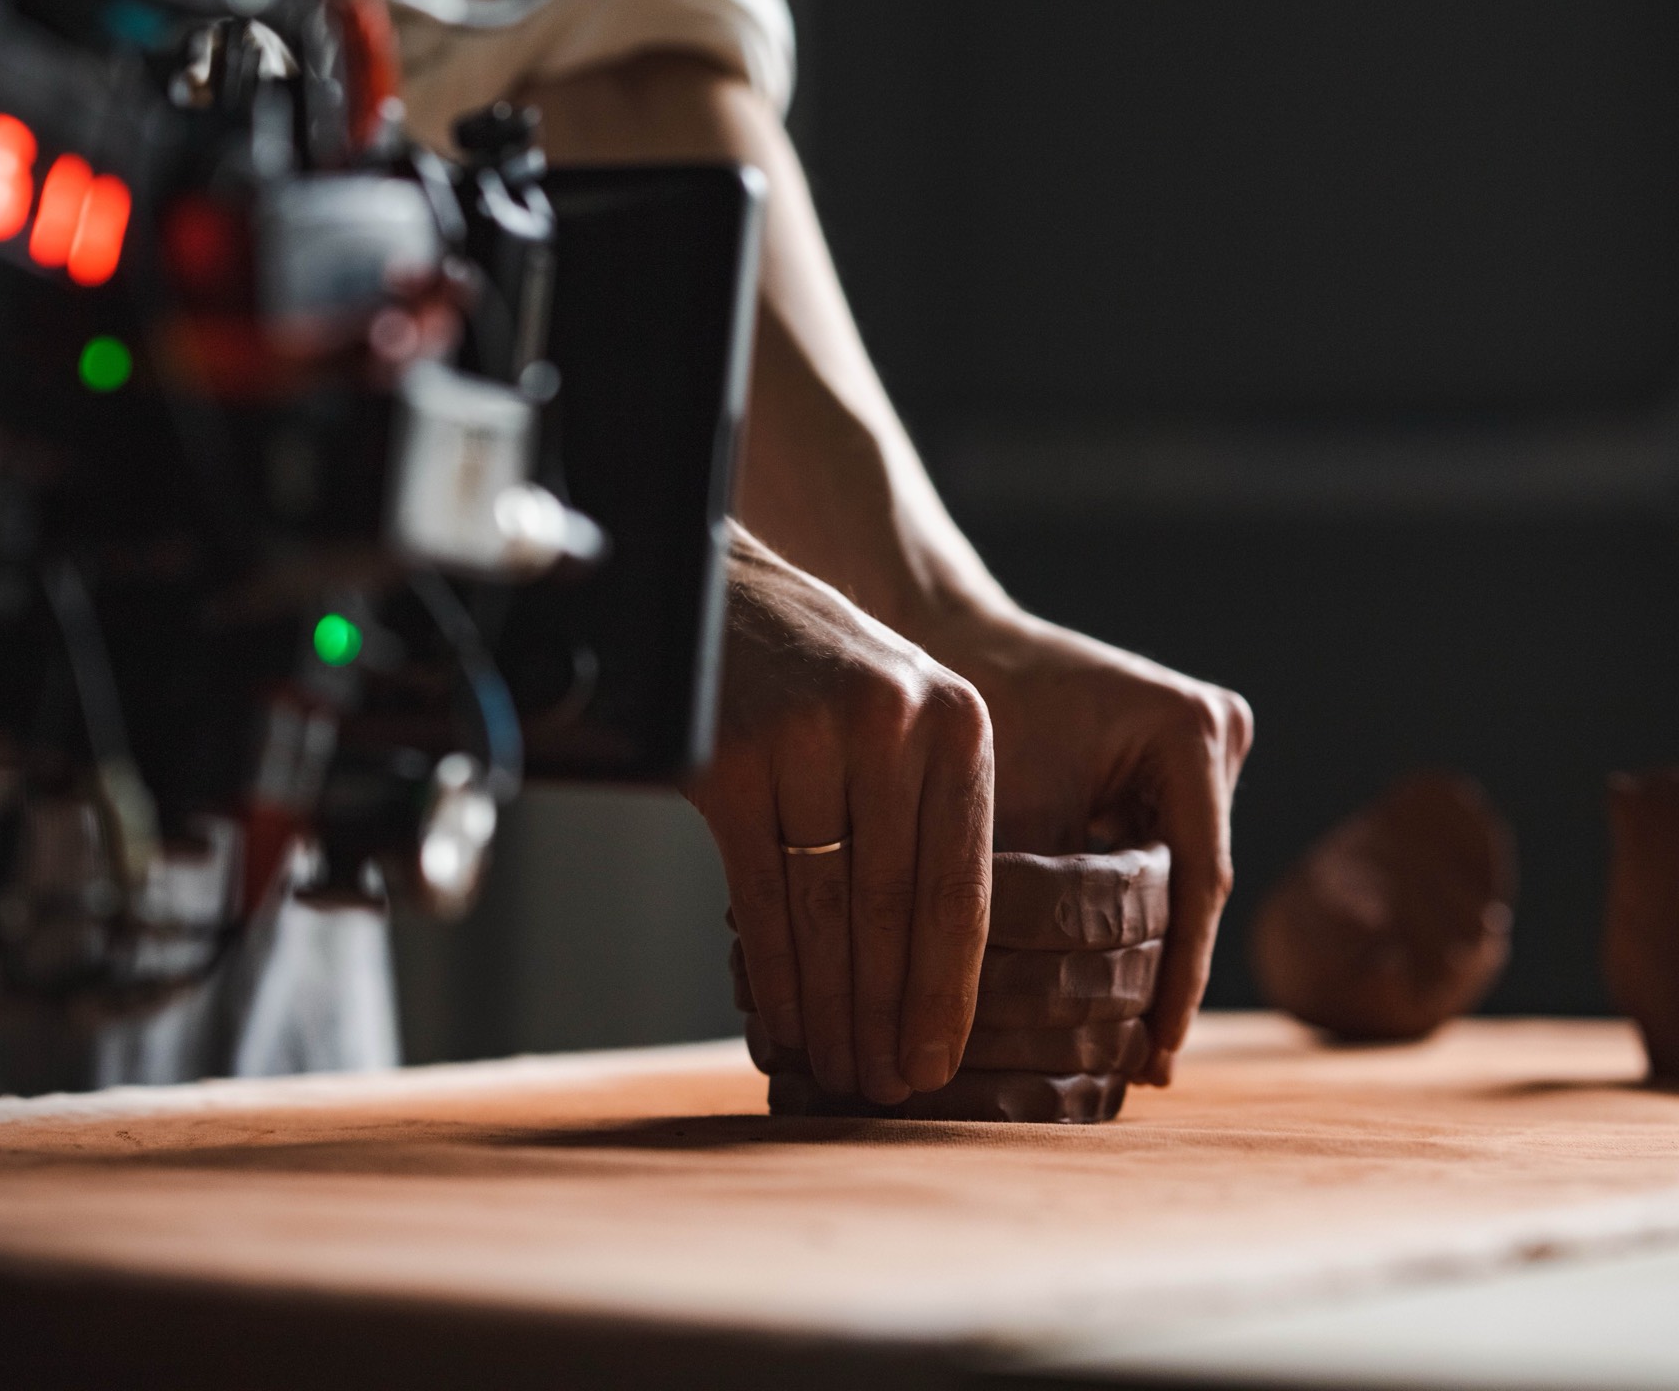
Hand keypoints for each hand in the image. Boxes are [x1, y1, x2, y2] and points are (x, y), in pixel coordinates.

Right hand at [689, 527, 994, 1103]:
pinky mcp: (731, 761)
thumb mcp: (904, 723)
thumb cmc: (822, 677)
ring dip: (832, 1010)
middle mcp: (893, 727)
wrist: (718, 587)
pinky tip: (782, 1024)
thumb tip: (940, 979)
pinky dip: (773, 973)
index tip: (939, 1063)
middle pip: (895, 910)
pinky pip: (759, 897)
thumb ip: (930, 822)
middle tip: (887, 1091)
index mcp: (957, 726)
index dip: (948, 988)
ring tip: (839, 1076)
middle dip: (890, 1014)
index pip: (961, 885)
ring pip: (826, 912)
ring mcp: (809, 741)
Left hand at [917, 607, 1252, 1085]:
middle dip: (1158, 978)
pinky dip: (1122, 915)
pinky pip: (1155, 857)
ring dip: (1142, 954)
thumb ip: (1029, 909)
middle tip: (1135, 1075)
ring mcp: (1203, 749)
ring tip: (1120, 1057)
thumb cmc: (959, 719)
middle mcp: (1216, 735)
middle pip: (1192, 888)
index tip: (1152, 1063)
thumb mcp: (997, 819)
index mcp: (1189, 731)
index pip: (1195, 884)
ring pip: (1177, 881)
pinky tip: (1100, 994)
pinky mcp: (1174, 766)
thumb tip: (1023, 1027)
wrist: (935, 633)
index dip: (1175, 983)